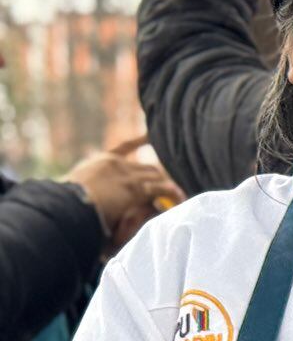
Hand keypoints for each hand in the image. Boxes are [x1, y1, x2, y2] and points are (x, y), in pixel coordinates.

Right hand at [63, 138, 180, 255]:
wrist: (65, 204)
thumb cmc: (64, 201)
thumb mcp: (72, 186)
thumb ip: (84, 185)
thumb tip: (79, 190)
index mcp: (100, 161)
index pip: (125, 148)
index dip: (140, 142)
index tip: (151, 136)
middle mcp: (116, 164)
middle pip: (147, 167)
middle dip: (159, 176)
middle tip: (170, 187)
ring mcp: (127, 175)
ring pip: (156, 176)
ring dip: (168, 187)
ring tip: (178, 196)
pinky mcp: (135, 189)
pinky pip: (161, 189)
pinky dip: (172, 193)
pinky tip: (180, 197)